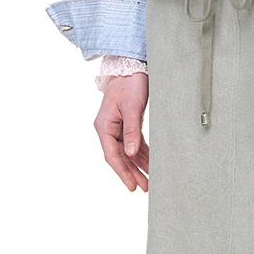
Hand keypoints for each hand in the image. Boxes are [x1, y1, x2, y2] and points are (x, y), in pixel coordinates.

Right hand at [93, 72, 149, 191]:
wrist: (132, 65)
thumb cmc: (129, 83)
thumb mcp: (132, 107)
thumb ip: (131, 131)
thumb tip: (131, 154)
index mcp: (104, 126)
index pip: (112, 155)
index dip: (123, 172)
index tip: (132, 185)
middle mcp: (108, 129)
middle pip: (120, 156)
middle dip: (132, 172)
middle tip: (144, 187)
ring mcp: (117, 126)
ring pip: (127, 151)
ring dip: (138, 165)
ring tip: (148, 180)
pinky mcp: (127, 123)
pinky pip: (133, 142)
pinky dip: (141, 153)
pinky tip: (149, 162)